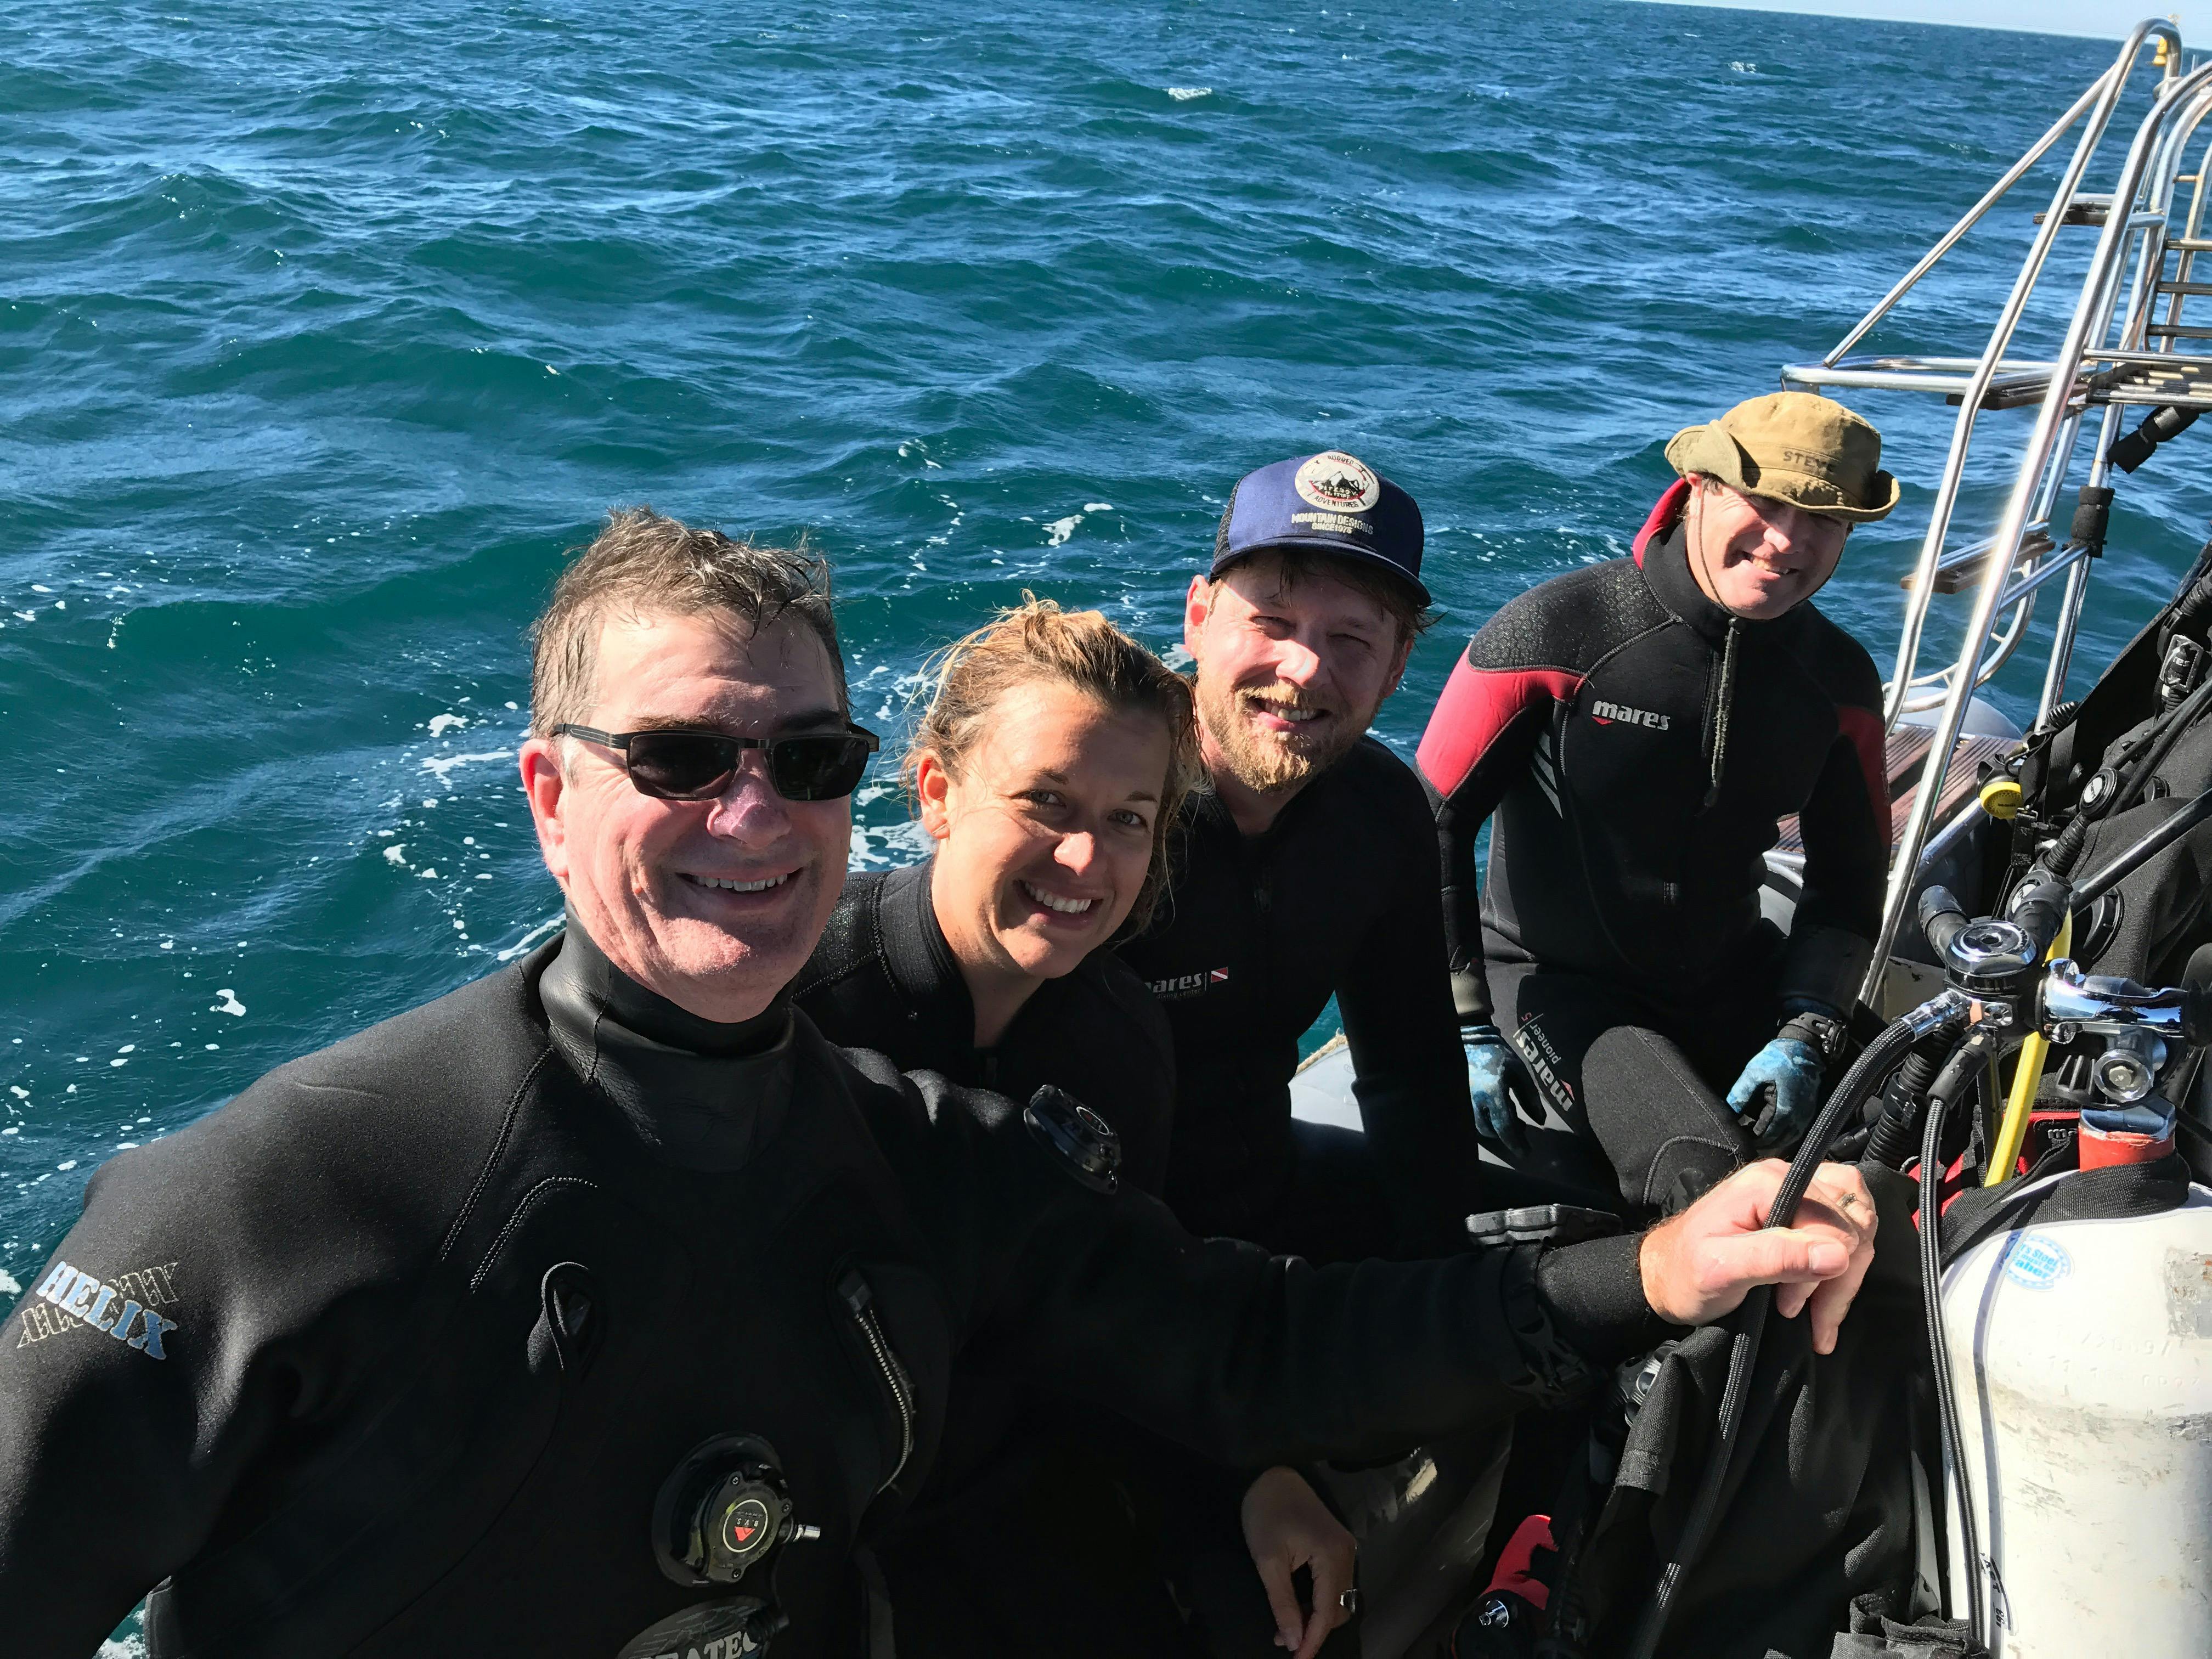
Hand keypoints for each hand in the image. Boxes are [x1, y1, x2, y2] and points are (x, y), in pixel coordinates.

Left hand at [1241, 1465, 1356, 1658]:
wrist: (1270, 1472)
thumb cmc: (1265, 1513)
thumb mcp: (1267, 1561)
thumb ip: (1282, 1603)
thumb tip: (1293, 1642)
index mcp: (1333, 1556)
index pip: (1327, 1611)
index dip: (1312, 1640)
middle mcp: (1347, 1554)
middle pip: (1338, 1608)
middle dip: (1313, 1630)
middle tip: (1282, 1641)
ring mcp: (1345, 1548)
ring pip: (1338, 1598)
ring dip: (1316, 1616)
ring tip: (1286, 1626)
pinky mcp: (1337, 1545)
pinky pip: (1334, 1583)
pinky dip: (1318, 1600)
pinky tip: (1296, 1604)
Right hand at [1464, 1025, 1525, 1152]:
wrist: (1467, 1042)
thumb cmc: (1497, 1055)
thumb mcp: (1520, 1071)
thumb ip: (1530, 1097)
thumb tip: (1540, 1120)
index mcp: (1493, 1092)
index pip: (1505, 1126)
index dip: (1516, 1143)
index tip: (1526, 1153)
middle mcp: (1475, 1100)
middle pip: (1491, 1130)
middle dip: (1507, 1135)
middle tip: (1522, 1129)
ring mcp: (1463, 1101)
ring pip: (1480, 1127)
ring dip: (1496, 1128)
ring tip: (1511, 1117)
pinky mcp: (1459, 1101)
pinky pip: (1472, 1119)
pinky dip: (1487, 1120)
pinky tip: (1496, 1110)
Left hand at [1637, 1159, 1877, 1353]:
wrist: (1667, 1277)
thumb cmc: (1685, 1274)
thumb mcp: (1721, 1270)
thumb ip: (1777, 1257)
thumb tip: (1839, 1254)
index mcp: (1767, 1183)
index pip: (1834, 1222)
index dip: (1825, 1270)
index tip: (1791, 1306)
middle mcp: (1788, 1177)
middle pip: (1853, 1224)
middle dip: (1837, 1279)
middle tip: (1800, 1314)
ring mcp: (1799, 1190)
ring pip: (1858, 1228)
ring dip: (1843, 1279)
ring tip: (1812, 1316)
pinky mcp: (1804, 1210)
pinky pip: (1850, 1230)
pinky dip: (1844, 1271)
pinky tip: (1825, 1307)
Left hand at [1724, 1036, 1823, 1150]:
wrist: (1804, 1049)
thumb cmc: (1777, 1059)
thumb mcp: (1754, 1073)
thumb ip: (1740, 1093)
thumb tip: (1729, 1111)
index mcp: (1783, 1110)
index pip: (1764, 1135)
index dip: (1749, 1138)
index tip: (1737, 1135)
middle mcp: (1797, 1119)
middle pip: (1776, 1142)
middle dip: (1760, 1142)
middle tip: (1744, 1138)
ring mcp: (1805, 1117)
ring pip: (1787, 1140)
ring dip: (1772, 1141)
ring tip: (1755, 1137)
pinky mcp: (1808, 1113)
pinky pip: (1795, 1132)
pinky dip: (1783, 1135)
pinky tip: (1771, 1131)